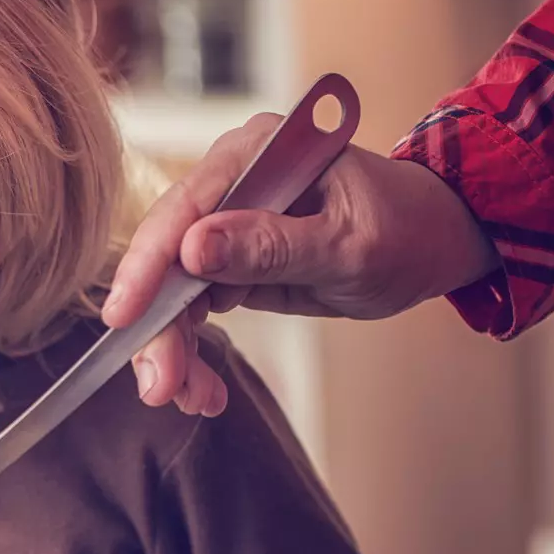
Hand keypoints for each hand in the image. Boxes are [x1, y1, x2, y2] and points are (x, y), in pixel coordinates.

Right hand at [109, 119, 499, 400]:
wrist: (429, 241)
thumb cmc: (403, 230)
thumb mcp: (346, 245)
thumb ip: (272, 246)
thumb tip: (194, 250)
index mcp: (256, 154)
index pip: (184, 208)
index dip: (147, 265)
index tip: (124, 318)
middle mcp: (229, 182)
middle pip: (168, 257)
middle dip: (161, 327)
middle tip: (164, 389)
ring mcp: (225, 223)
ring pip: (173, 291)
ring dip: (174, 350)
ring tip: (194, 399)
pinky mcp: (229, 260)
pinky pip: (193, 307)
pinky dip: (192, 350)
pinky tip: (204, 387)